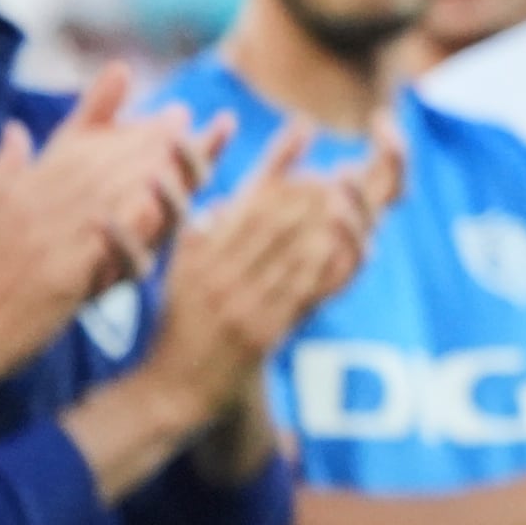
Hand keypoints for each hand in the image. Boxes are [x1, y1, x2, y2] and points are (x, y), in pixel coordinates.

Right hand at [0, 70, 228, 385]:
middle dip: (142, 136)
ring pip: (106, 192)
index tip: (127, 74)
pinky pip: (103, 243)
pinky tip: (162, 203)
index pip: (66, 141)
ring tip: (185, 147)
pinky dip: (132, 220)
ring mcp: (47, 239)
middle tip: (181, 116)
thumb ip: (4, 168)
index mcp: (18, 189)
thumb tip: (16, 129)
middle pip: (97, 160)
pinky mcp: (60, 276)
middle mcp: (32, 206)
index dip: (101, 108)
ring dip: (148, 167)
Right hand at [139, 123, 390, 423]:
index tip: (302, 142)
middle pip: (272, 221)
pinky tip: (343, 240)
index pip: (243, 202)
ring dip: (323, 220)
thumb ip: (201, 229)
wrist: (177, 382)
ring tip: (348, 194)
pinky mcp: (265, 331)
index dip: (276, 169)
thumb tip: (228, 196)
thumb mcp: (179, 266)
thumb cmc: (178, 318)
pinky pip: (301, 289)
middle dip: (308, 192)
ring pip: (291, 250)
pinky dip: (323, 261)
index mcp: (197, 255)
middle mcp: (219, 275)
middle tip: (336, 168)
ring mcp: (243, 304)